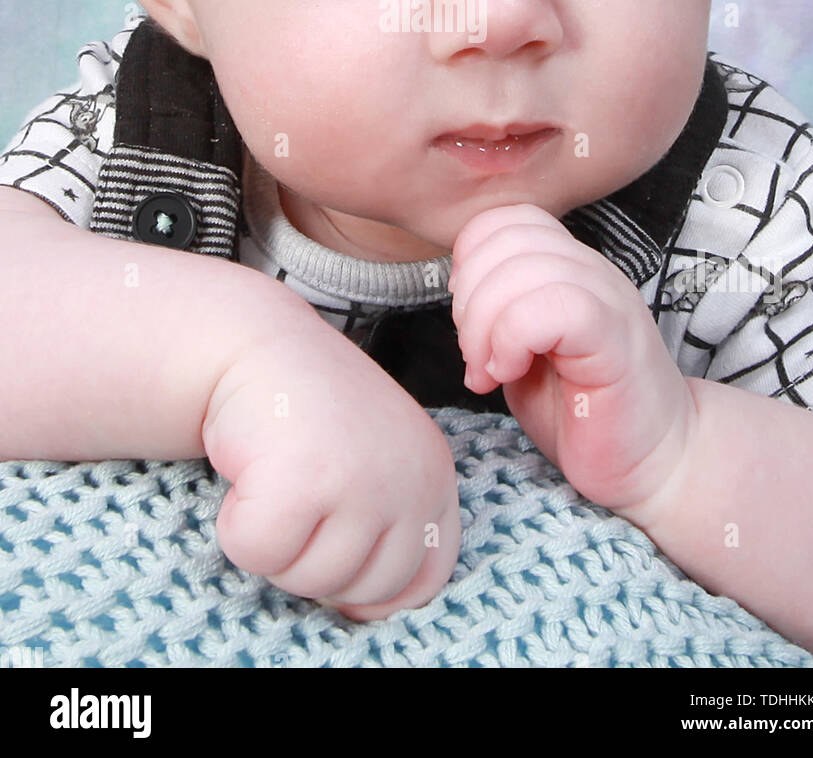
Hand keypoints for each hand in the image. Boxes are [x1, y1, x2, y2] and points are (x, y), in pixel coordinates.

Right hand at [201, 325, 460, 620]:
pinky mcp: (306, 479)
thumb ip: (387, 522)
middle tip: (293, 496)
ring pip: (308, 580)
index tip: (332, 549)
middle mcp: (413, 476)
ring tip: (273, 475)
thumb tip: (364, 610)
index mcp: (435, 474)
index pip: (426, 578)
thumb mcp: (372, 460)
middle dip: (314, 561)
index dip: (372, 585)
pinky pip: (258, 552)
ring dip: (273, 541)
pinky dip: (236, 525)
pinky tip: (249, 470)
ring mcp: (363, 479)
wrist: (256, 342)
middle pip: (364, 591)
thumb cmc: (306, 410)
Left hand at [449, 203, 698, 521]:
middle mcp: (592, 271)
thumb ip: (499, 311)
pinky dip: (512, 339)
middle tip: (476, 356)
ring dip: (486, 326)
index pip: (507, 219)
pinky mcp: (616, 338)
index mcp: (570, 268)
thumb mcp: (525, 351)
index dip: (470, 261)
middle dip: (469, 299)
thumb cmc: (584, 414)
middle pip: (506, 239)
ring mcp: (608, 300)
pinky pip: (554, 307)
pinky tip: (512, 373)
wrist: (656, 465)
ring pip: (523, 269)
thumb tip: (457, 293)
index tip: (470, 320)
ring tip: (492, 371)